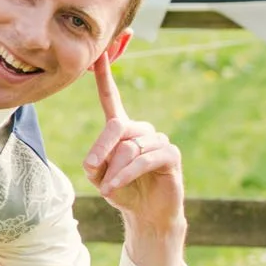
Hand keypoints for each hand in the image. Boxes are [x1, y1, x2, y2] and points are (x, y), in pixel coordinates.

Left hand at [81, 56, 186, 265]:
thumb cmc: (121, 189)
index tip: (98, 53)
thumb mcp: (99, 174)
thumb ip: (96, 160)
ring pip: (129, 147)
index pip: (111, 98)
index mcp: (121, 129)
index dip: (104, 76)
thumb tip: (103, 155)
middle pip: (117, 127)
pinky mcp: (171, 155)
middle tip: (94, 169)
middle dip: (101, 149)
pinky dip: (126, 174)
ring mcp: (158, 141)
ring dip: (115, 170)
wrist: (145, 213)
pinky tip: (116, 186)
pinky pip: (144, 159)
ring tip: (109, 187)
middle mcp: (141, 130)